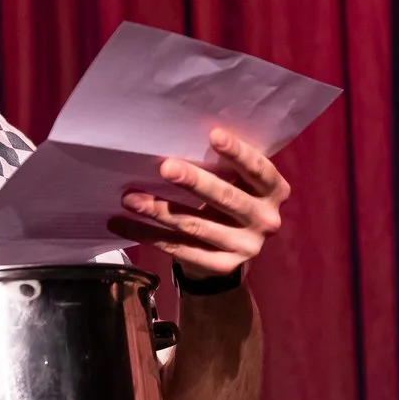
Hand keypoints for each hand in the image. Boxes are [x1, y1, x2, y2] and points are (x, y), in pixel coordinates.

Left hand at [109, 128, 290, 280]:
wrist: (234, 248)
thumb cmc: (232, 195)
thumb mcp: (239, 179)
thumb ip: (225, 164)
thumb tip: (178, 133)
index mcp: (275, 191)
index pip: (259, 169)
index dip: (237, 153)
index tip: (213, 134)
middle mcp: (266, 220)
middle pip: (227, 198)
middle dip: (194, 182)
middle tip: (165, 168)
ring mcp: (246, 247)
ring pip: (196, 226)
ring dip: (159, 210)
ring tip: (130, 198)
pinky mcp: (222, 265)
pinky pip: (180, 249)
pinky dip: (148, 235)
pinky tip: (123, 223)